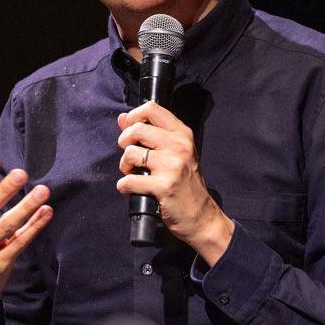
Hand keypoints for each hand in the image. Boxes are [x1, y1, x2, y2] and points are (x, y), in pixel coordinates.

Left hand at [116, 101, 233, 263]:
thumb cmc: (186, 183)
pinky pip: (129, 180)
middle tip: (130, 156)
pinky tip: (132, 189)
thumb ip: (149, 134)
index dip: (134, 116)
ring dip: (124, 166)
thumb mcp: (175, 153)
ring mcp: (172, 165)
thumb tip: (122, 118)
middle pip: (136, 129)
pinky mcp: (163, 186)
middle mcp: (179, 146)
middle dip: (124, 142)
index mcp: (182, 134)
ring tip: (132, 173)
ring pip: (130, 153)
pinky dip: (124, 186)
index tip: (130, 128)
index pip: (152, 108)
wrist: (201, 215)